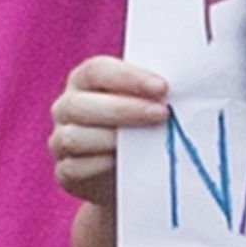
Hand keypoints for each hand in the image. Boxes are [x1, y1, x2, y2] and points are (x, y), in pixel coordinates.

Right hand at [51, 56, 170, 205]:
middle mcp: (66, 107)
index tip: (162, 87)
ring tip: (147, 141)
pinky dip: (101, 166)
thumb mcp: (146, 104)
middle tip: (162, 114)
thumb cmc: (142, 128)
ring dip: (113, 139)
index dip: (129, 77)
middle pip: (83, 104)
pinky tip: (125, 165)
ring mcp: (60, 140)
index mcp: (84, 80)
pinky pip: (77, 168)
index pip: (98, 70)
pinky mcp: (65, 173)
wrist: (132, 176)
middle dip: (125, 109)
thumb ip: (153, 93)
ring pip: (75, 137)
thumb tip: (184, 86)